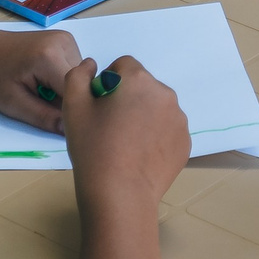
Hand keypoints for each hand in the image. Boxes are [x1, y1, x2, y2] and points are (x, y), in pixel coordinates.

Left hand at [0, 26, 84, 134]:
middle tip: (41, 103)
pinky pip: (74, 67)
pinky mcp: (65, 40)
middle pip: (81, 83)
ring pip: (80, 76)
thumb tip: (70, 131)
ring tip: (39, 90)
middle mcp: (64, 43)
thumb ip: (44, 117)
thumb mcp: (13, 104)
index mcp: (50, 57)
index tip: (56, 121)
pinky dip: (63, 79)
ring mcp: (66, 39)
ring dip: (66, 89)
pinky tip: (42, 79)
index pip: (76, 92)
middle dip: (67, 98)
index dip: (69, 110)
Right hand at [61, 54, 188, 201]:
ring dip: (143, 117)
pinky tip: (139, 157)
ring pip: (156, 108)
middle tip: (109, 128)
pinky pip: (167, 130)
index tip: (99, 108)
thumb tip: (91, 64)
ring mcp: (179, 120)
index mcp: (139, 80)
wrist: (120, 194)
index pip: (122, 66)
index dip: (107, 84)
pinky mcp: (185, 143)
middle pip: (142, 87)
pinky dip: (155, 137)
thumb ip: (78, 75)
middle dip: (127, 99)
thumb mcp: (73, 107)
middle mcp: (165, 94)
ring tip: (125, 145)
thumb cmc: (93, 147)